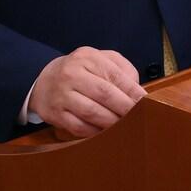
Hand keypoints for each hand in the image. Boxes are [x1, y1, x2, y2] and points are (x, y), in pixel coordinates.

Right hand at [28, 46, 145, 138]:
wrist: (44, 80)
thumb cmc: (81, 71)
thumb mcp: (99, 59)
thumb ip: (121, 69)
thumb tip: (137, 89)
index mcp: (87, 58)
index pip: (115, 75)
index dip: (133, 91)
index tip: (146, 102)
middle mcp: (72, 74)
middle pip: (105, 94)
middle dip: (125, 108)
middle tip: (140, 117)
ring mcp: (61, 95)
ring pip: (92, 112)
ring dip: (113, 122)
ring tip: (126, 126)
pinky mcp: (55, 114)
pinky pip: (79, 127)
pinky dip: (96, 132)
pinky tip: (107, 132)